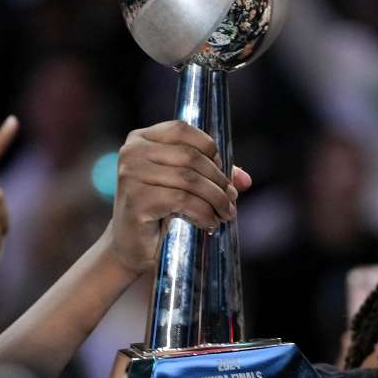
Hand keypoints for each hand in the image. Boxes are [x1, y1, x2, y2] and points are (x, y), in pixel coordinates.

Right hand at [108, 121, 250, 274]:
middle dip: (219, 180)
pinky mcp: (136, 199)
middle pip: (191, 156)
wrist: (134, 247)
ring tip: (225, 213)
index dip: (209, 149)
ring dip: (216, 199)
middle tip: (231, 199)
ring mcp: (131, 174)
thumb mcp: (186, 186)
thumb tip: (245, 179)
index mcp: (141, 139)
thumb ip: (213, 175)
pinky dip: (203, 213)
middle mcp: (132, 152)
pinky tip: (210, 223)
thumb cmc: (160, 212)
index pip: (183, 130)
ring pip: (190, 179)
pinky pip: (182, 200)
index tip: (222, 172)